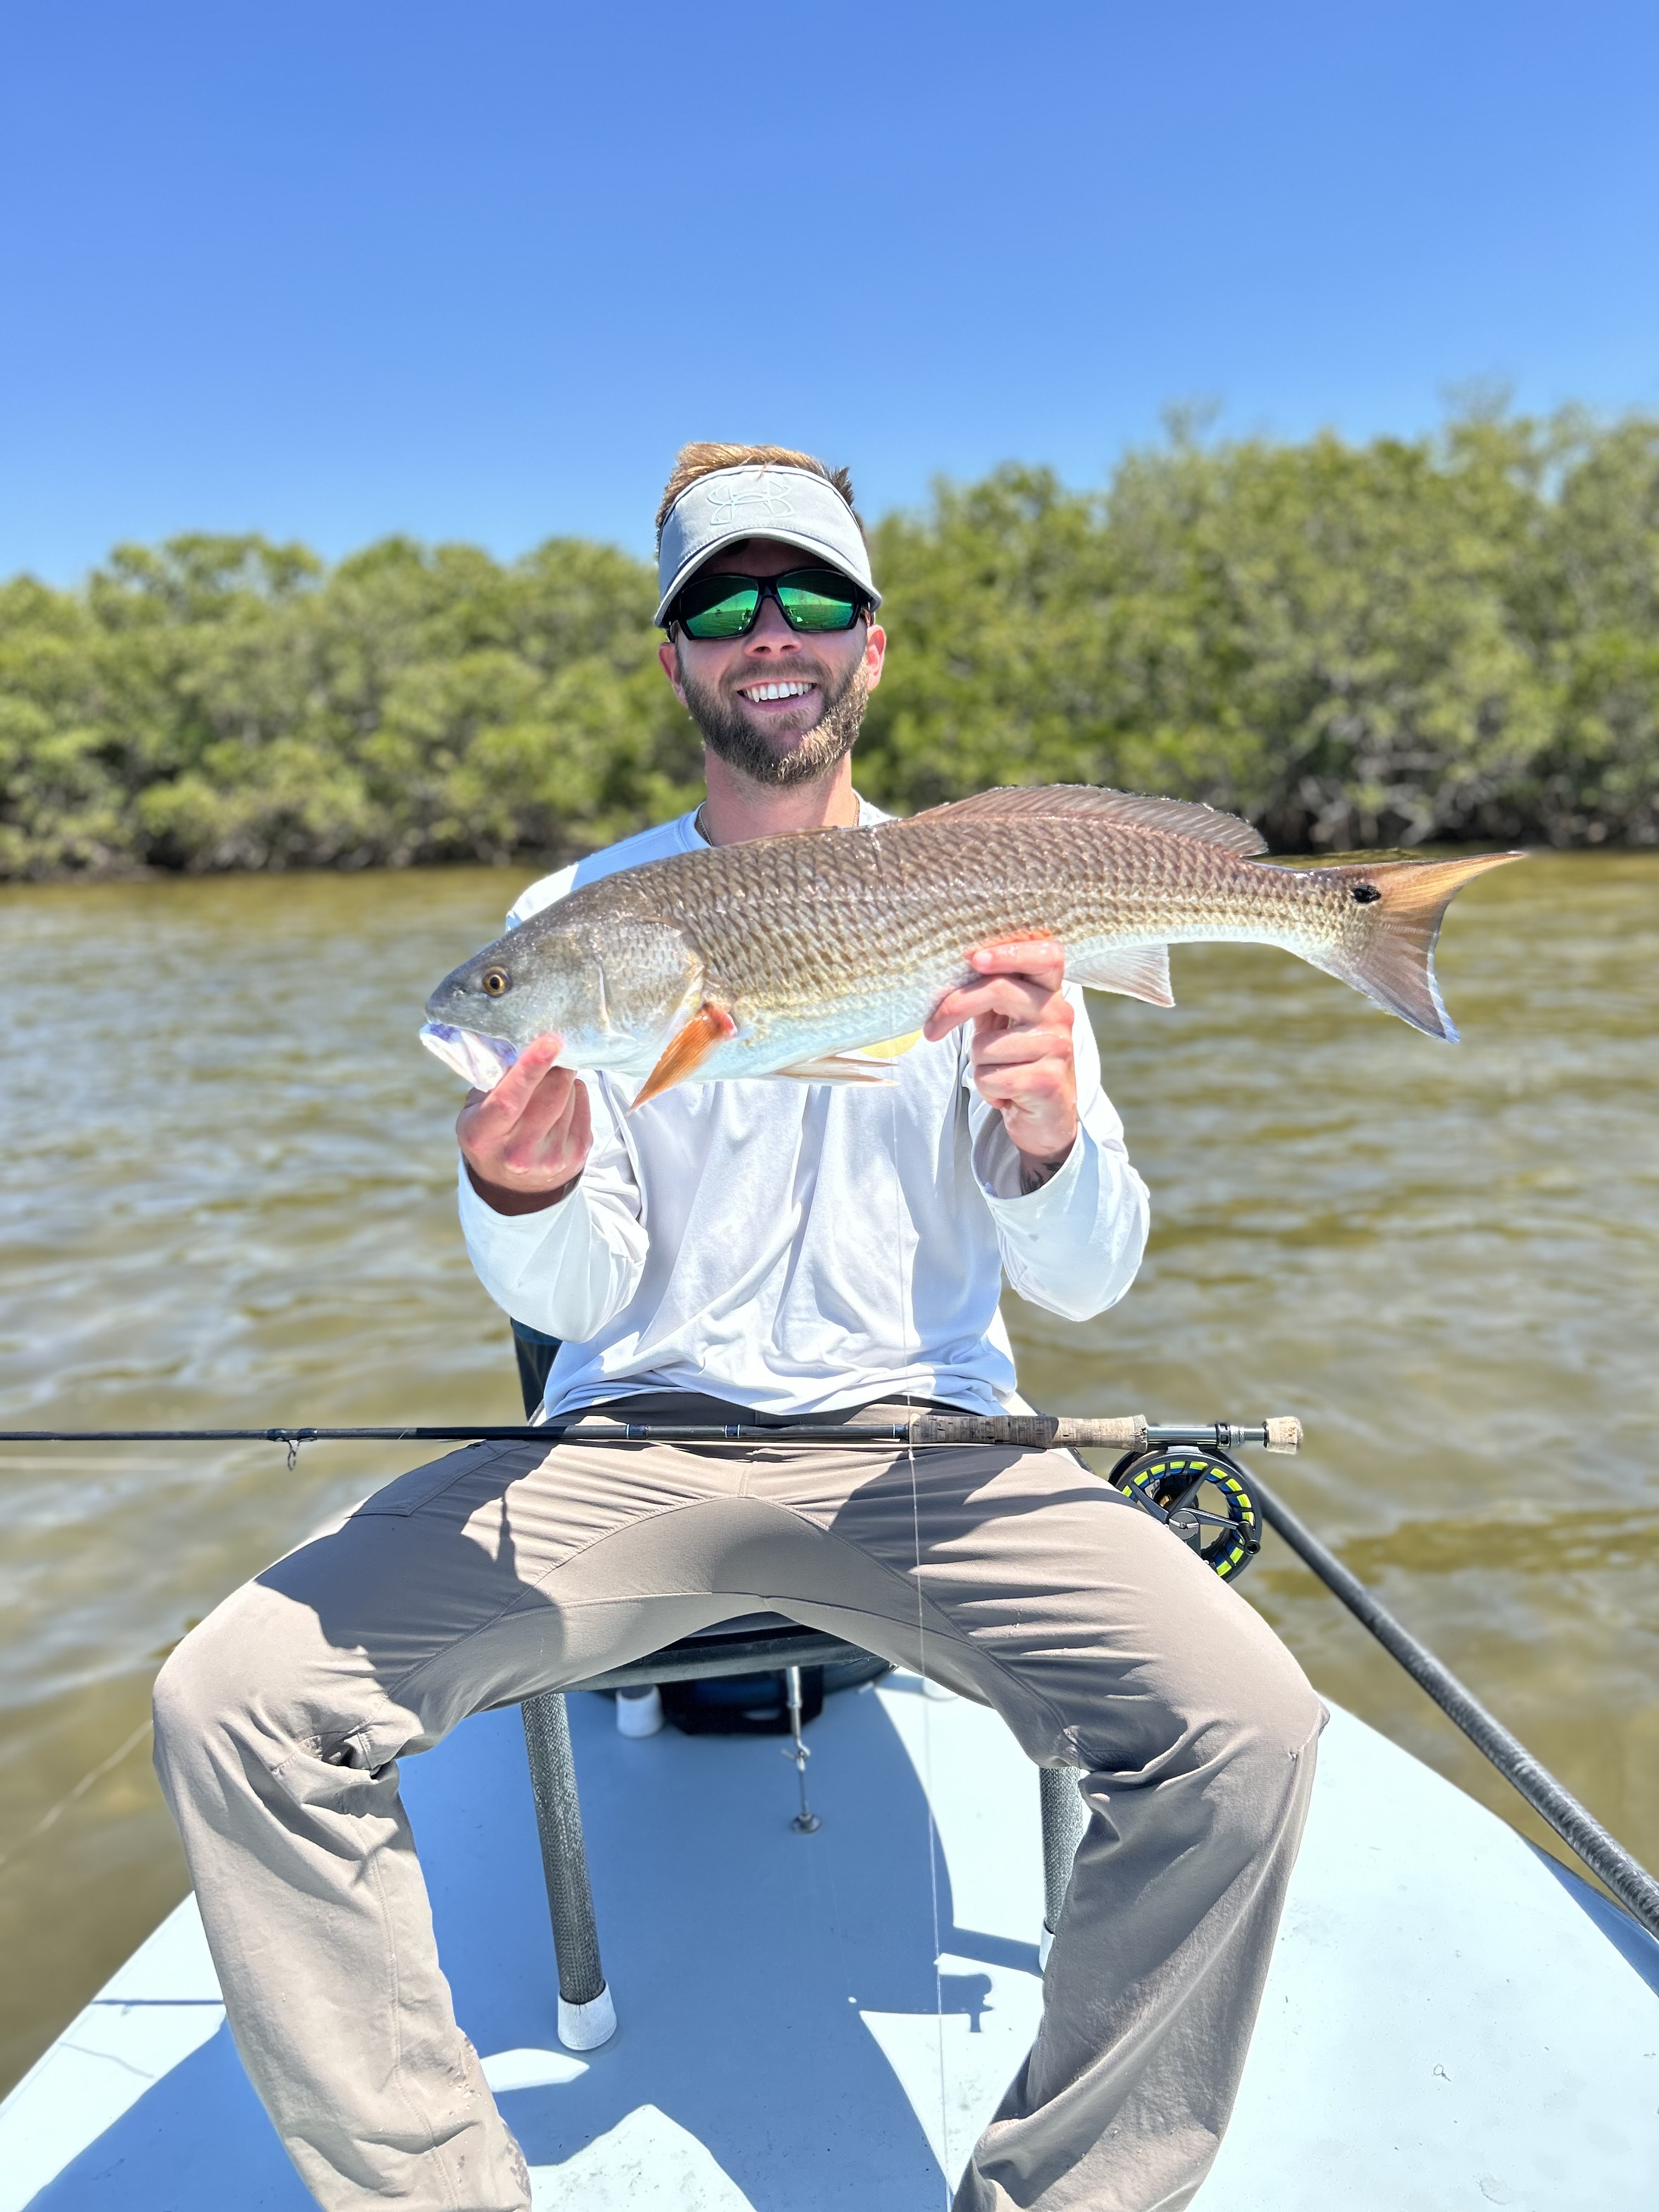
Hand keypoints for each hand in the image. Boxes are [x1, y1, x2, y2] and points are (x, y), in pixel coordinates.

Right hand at [456, 1036, 592, 1214]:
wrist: (511, 1188)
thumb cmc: (491, 1137)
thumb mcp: (476, 1112)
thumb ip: (493, 1081)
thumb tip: (522, 1044)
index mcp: (484, 1136)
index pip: (510, 1099)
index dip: (531, 1068)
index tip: (550, 1041)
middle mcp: (518, 1152)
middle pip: (551, 1093)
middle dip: (555, 1065)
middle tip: (551, 1052)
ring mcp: (552, 1157)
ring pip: (569, 1095)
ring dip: (562, 1081)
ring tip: (546, 1088)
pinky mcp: (577, 1156)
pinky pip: (584, 1105)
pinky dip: (574, 1094)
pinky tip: (560, 1103)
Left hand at [923, 940, 1078, 1184]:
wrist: (1047, 1116)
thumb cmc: (1017, 1060)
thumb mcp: (1002, 1020)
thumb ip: (985, 993)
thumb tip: (941, 974)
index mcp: (1048, 992)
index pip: (1046, 954)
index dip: (1010, 950)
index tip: (973, 958)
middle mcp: (1059, 1013)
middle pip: (999, 989)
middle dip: (955, 1007)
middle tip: (931, 1029)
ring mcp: (1057, 1047)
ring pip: (985, 1044)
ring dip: (978, 1064)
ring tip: (998, 1073)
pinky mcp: (1047, 1081)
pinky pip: (990, 1077)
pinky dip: (987, 1090)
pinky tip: (1006, 1093)